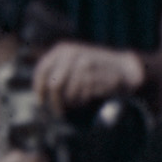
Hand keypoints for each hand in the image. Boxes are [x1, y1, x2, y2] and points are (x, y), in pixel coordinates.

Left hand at [34, 39, 148, 111]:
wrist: (124, 68)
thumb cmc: (93, 69)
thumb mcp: (72, 61)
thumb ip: (55, 71)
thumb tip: (37, 92)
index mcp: (62, 49)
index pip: (42, 70)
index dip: (39, 88)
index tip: (41, 101)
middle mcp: (72, 53)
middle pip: (54, 85)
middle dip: (55, 102)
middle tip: (58, 112)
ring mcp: (85, 63)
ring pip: (68, 93)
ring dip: (71, 103)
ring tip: (78, 102)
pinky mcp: (96, 75)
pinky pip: (82, 96)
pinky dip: (82, 102)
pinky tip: (87, 99)